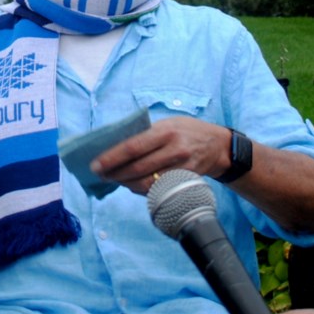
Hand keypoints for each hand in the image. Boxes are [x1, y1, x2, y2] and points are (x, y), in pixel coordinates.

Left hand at [89, 117, 229, 194]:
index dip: (111, 158)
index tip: (95, 165)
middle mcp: (174, 149)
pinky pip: (159, 189)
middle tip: (100, 175)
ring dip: (126, 184)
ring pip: (147, 182)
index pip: (132, 147)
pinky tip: (132, 184)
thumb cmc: (185, 131)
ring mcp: (182, 167)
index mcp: (165, 131)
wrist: (218, 145)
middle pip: (137, 168)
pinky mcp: (187, 180)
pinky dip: (141, 189)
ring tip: (114, 179)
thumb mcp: (166, 123)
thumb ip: (144, 134)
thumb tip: (113, 146)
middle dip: (115, 174)